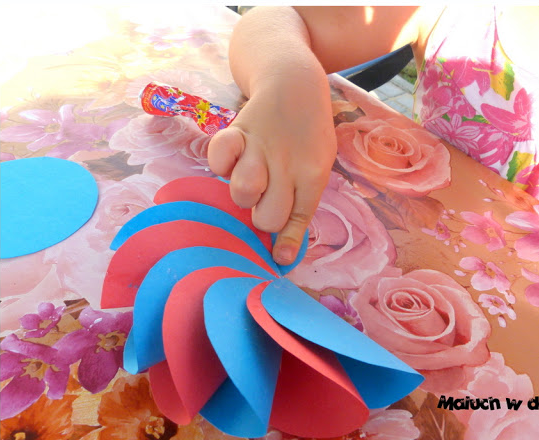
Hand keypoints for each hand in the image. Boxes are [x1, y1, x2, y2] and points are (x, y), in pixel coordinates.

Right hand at [207, 75, 336, 265]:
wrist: (296, 83)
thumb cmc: (309, 135)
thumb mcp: (319, 165)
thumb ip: (304, 202)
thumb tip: (285, 253)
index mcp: (313, 174)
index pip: (299, 218)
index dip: (287, 242)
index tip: (279, 257)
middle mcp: (287, 163)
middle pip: (268, 216)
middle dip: (264, 217)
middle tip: (266, 199)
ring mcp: (260, 147)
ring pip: (243, 192)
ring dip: (244, 194)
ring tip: (252, 181)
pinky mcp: (236, 131)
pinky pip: (219, 157)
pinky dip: (221, 164)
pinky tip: (233, 159)